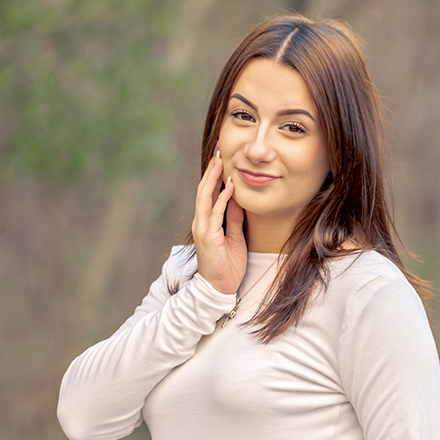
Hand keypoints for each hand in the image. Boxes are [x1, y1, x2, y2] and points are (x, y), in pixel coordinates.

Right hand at [191, 150, 247, 295]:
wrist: (220, 288)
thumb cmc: (227, 264)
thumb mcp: (235, 236)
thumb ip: (234, 218)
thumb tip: (238, 199)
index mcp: (206, 221)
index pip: (209, 193)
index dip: (214, 176)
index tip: (221, 159)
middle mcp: (201, 222)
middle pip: (204, 190)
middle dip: (212, 170)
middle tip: (219, 151)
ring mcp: (202, 228)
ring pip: (205, 197)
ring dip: (214, 178)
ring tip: (220, 161)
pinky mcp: (208, 236)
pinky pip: (215, 213)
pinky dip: (222, 198)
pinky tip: (230, 186)